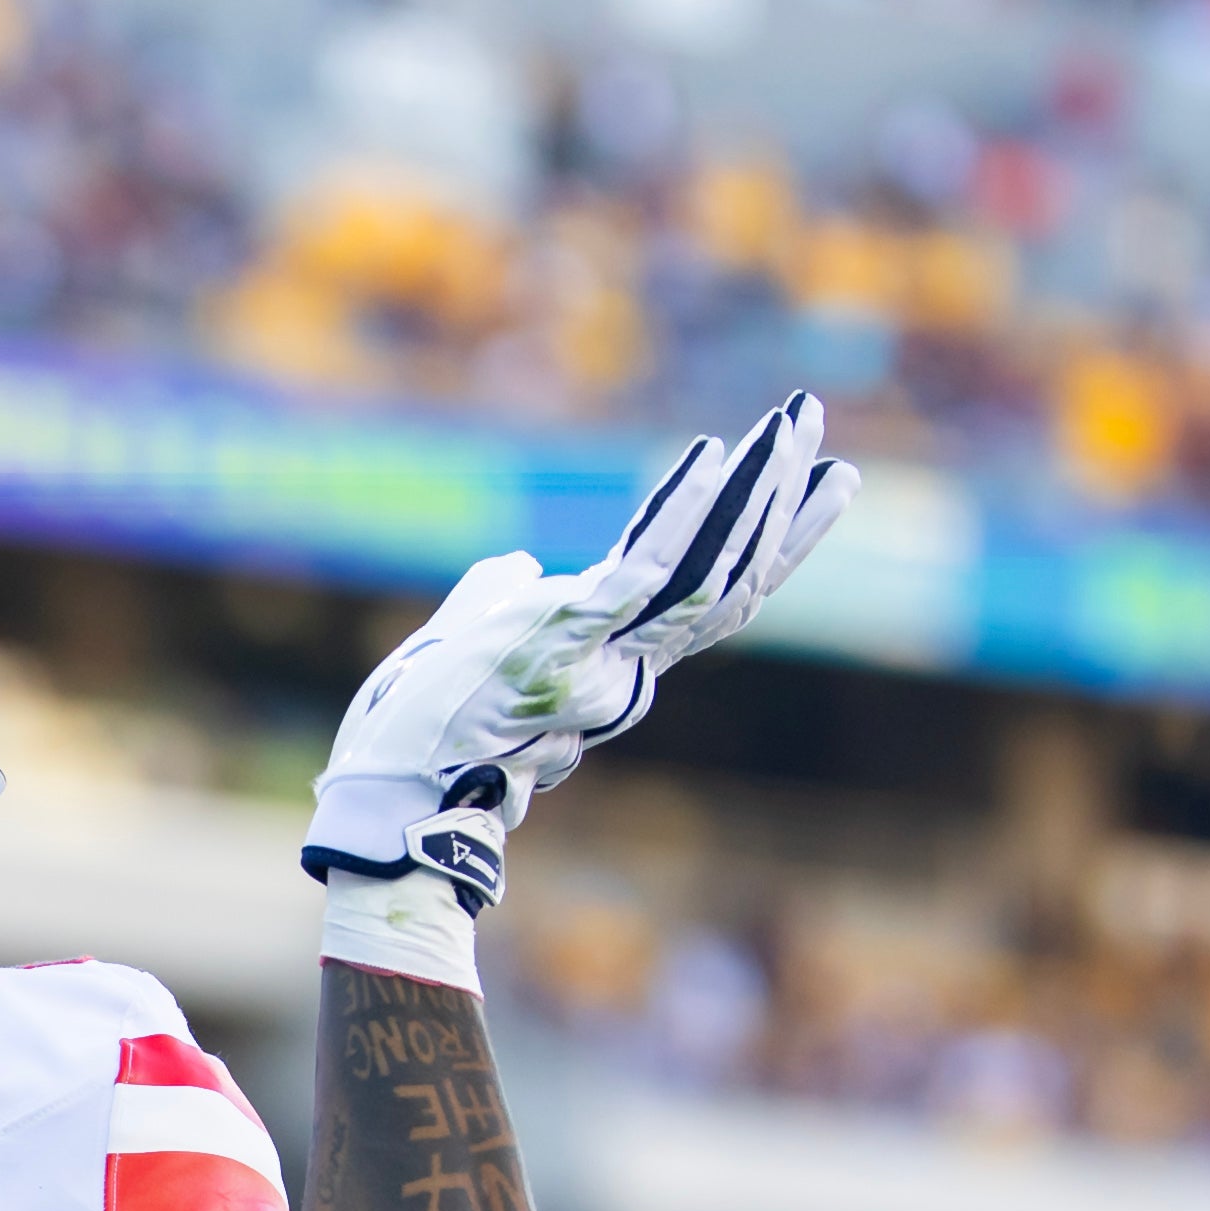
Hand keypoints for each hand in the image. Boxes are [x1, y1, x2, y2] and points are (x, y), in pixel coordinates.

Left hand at [302, 392, 856, 918]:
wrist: (393, 788)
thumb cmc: (421, 726)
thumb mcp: (472, 640)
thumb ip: (504, 600)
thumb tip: (517, 569)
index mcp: (614, 667)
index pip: (713, 598)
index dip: (768, 543)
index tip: (817, 481)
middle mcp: (629, 667)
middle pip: (730, 579)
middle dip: (781, 501)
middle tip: (812, 423)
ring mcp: (606, 655)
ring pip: (708, 569)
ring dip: (755, 490)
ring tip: (792, 422)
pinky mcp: (574, 637)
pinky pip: (647, 568)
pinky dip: (683, 511)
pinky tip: (715, 454)